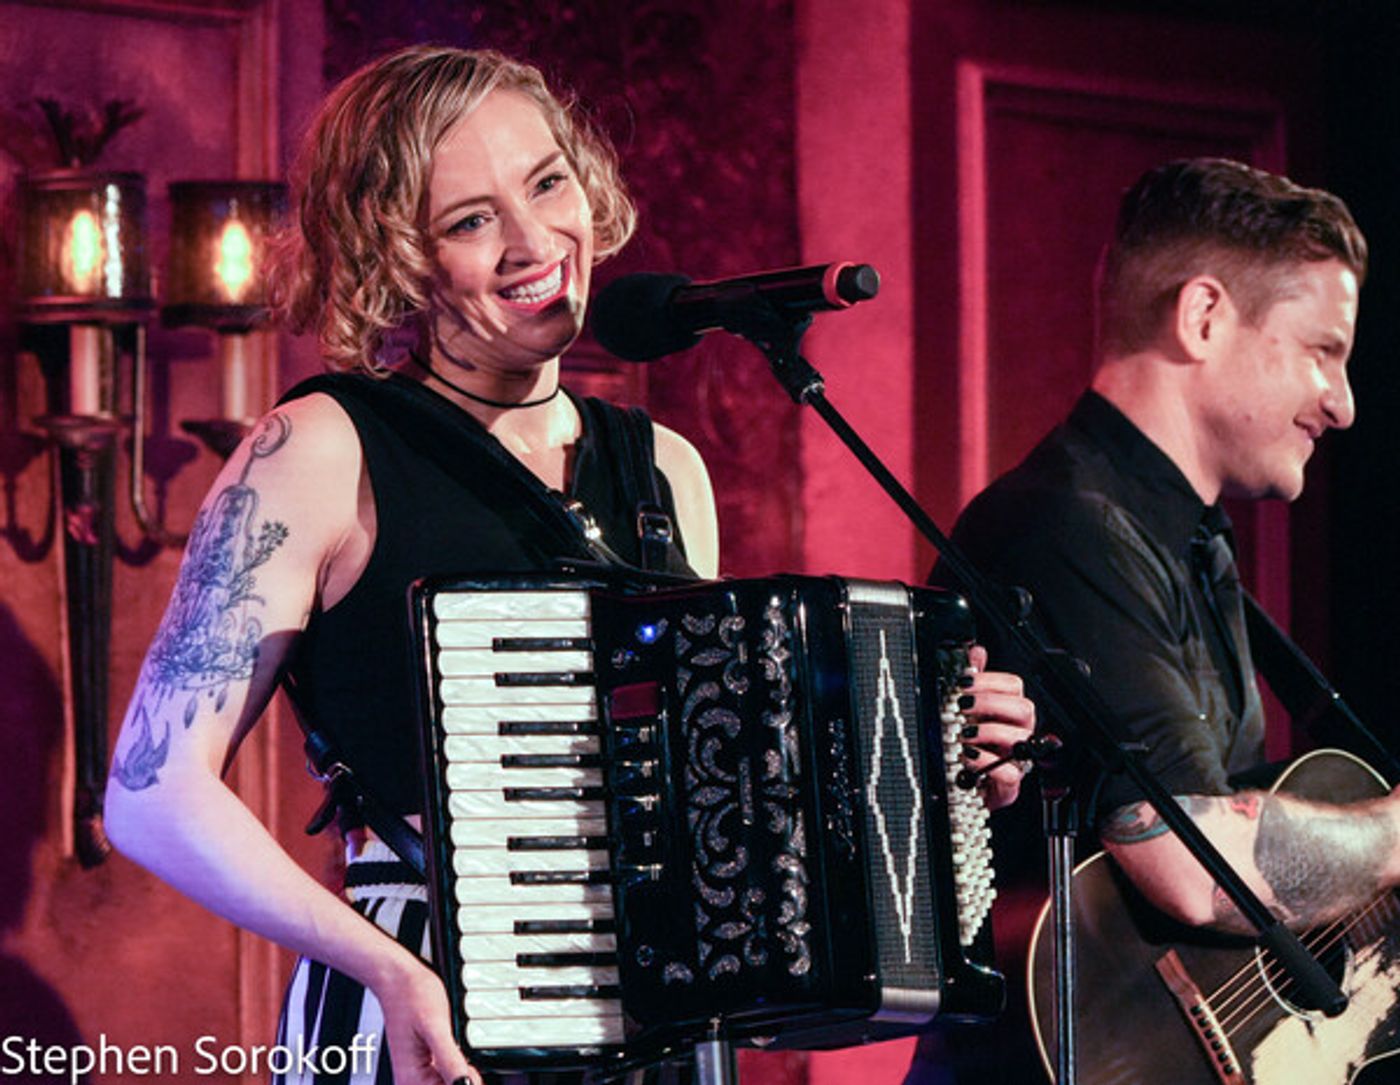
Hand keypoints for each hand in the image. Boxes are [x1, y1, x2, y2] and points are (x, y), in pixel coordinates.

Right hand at [372, 959, 481, 1084]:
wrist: (398, 978)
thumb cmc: (411, 996)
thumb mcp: (436, 1026)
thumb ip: (450, 1060)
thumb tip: (466, 1084)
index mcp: (412, 1080)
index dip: (467, 1082)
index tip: (471, 1066)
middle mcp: (411, 1082)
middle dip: (463, 1075)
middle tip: (463, 1052)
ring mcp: (417, 1075)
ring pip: (451, 1081)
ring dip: (461, 1069)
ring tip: (454, 1043)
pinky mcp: (424, 1065)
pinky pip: (445, 1073)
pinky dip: (456, 1062)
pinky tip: (454, 1045)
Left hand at [957, 644, 1035, 810]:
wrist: (959, 788)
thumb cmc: (967, 747)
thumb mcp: (965, 710)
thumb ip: (973, 679)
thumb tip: (976, 650)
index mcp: (1007, 712)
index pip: (1013, 686)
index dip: (990, 681)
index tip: (963, 683)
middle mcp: (1017, 733)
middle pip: (1025, 708)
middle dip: (991, 702)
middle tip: (964, 705)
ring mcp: (1016, 759)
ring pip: (1022, 738)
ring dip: (990, 731)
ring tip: (965, 732)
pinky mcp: (1009, 785)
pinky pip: (1012, 773)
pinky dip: (988, 762)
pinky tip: (969, 755)